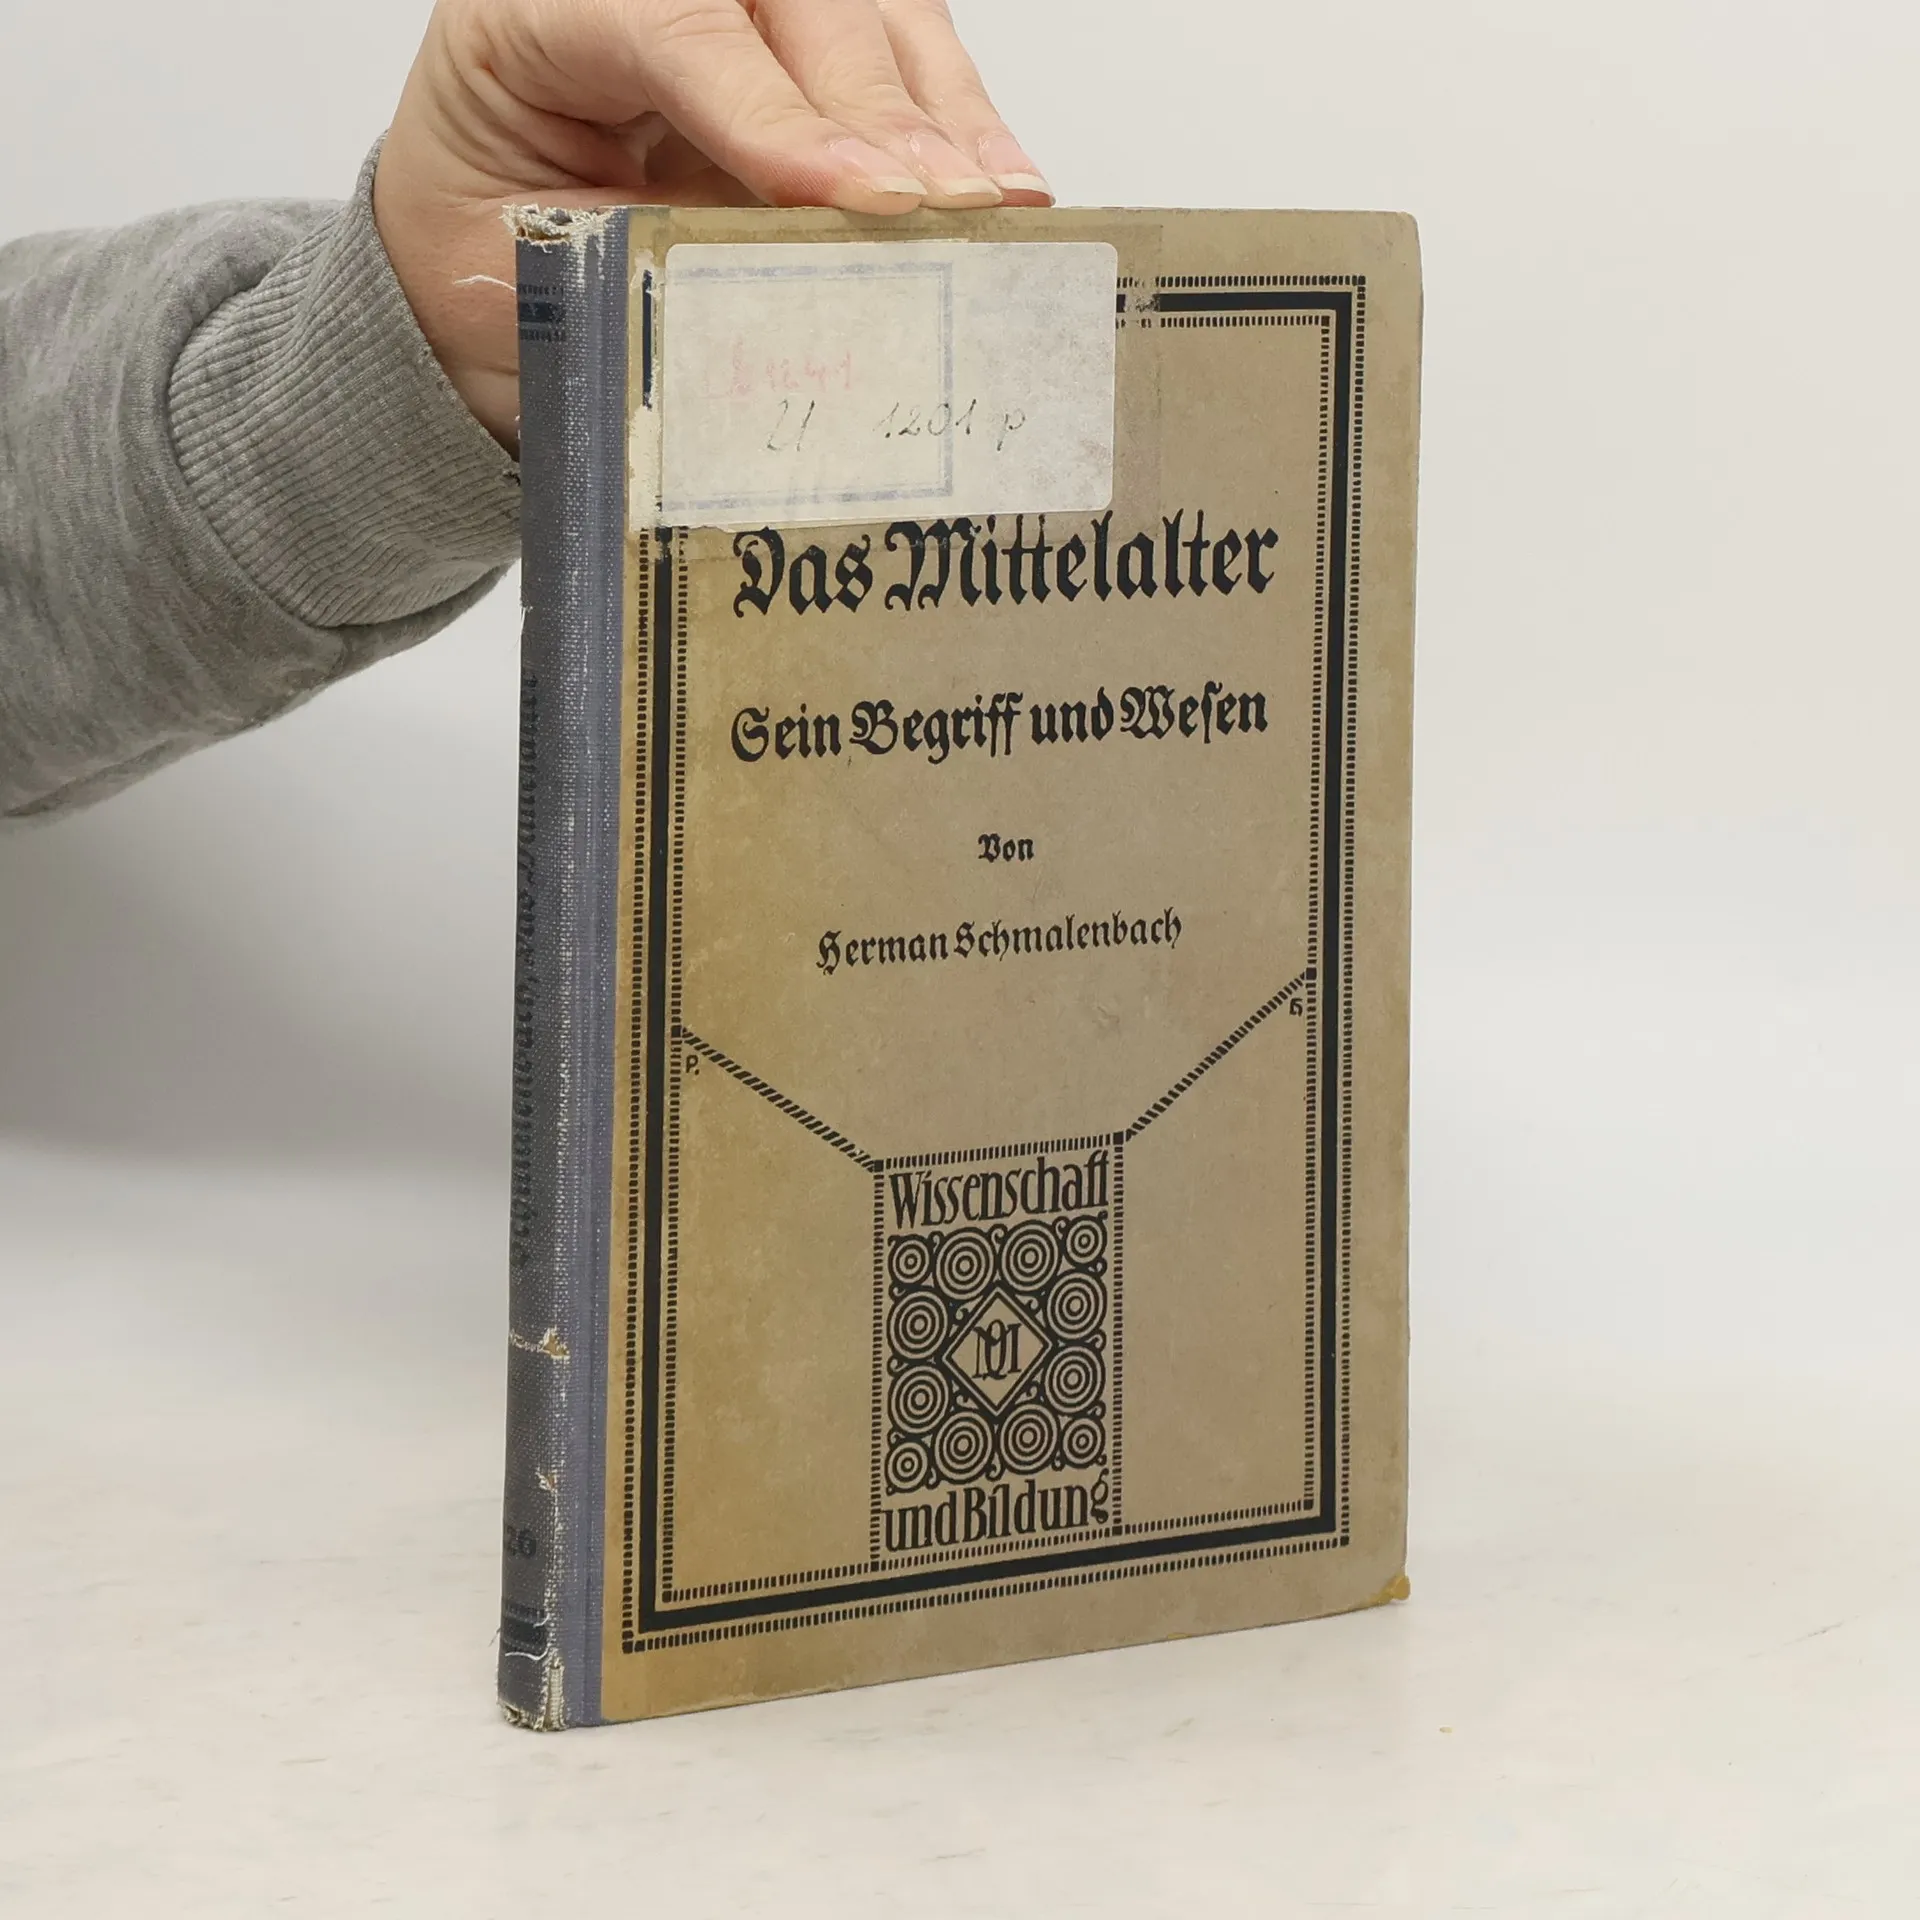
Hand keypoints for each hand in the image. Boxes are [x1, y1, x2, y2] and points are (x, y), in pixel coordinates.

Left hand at [373, 0, 1051, 447]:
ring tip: (1000, 201)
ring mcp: (731, 10)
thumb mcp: (521, 287)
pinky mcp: (795, 53)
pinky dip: (954, 119)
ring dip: (941, 110)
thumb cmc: (487, 269)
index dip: (769, 110)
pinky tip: (1000, 185)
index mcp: (528, 15)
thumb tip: (781, 297)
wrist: (477, 274)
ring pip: (862, 12)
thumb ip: (635, 272)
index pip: (664, 22)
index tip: (860, 196)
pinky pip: (895, 53)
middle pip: (787, 2)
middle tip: (946, 207)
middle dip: (877, 110)